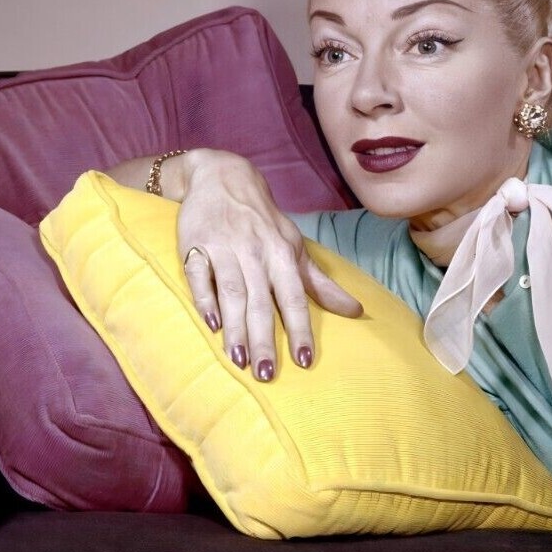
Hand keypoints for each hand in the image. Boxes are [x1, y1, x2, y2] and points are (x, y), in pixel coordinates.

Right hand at [172, 149, 362, 378]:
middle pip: (261, 303)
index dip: (301, 329)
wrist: (223, 177)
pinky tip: (210, 324)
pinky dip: (204, 299)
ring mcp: (225, 249)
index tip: (305, 360)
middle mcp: (255, 254)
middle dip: (265, 339)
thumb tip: (356, 311)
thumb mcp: (295, 247)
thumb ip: (320, 283)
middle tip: (266, 374)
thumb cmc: (264, 222)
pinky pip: (199, 275)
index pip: (295, 299)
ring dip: (235, 328)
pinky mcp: (195, 245)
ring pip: (232, 293)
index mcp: (282, 256)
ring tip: (239, 360)